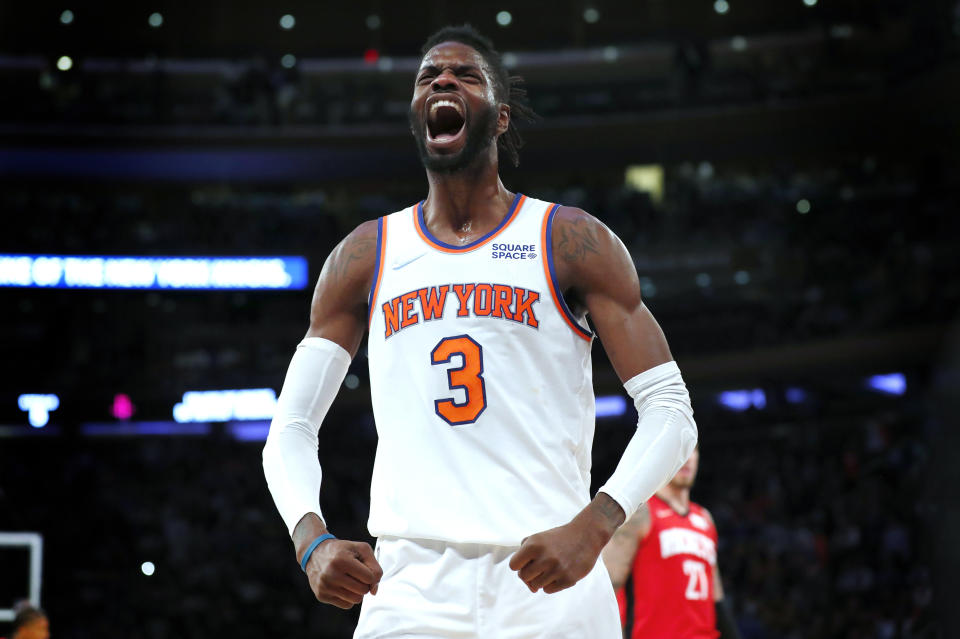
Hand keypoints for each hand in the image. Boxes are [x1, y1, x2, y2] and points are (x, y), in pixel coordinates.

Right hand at [304, 539, 382, 608]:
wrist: (315, 553)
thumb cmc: (342, 550)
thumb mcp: (361, 549)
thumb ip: (374, 566)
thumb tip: (374, 590)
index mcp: (342, 560)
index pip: (370, 577)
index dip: (371, 574)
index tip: (365, 569)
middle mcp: (331, 574)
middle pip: (363, 590)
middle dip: (365, 584)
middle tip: (357, 575)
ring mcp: (325, 586)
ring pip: (355, 600)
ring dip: (357, 592)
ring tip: (351, 580)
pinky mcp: (321, 595)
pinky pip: (346, 605)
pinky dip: (348, 597)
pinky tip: (343, 586)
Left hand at [509, 495, 623, 594]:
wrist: (586, 535)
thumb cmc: (557, 538)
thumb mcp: (537, 538)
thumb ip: (523, 556)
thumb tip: (526, 583)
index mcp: (533, 545)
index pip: (513, 566)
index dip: (519, 565)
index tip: (528, 560)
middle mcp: (544, 557)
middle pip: (523, 577)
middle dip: (529, 573)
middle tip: (540, 565)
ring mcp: (557, 569)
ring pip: (535, 586)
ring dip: (540, 579)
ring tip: (551, 567)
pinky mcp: (568, 579)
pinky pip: (548, 590)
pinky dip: (551, 584)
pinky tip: (559, 573)